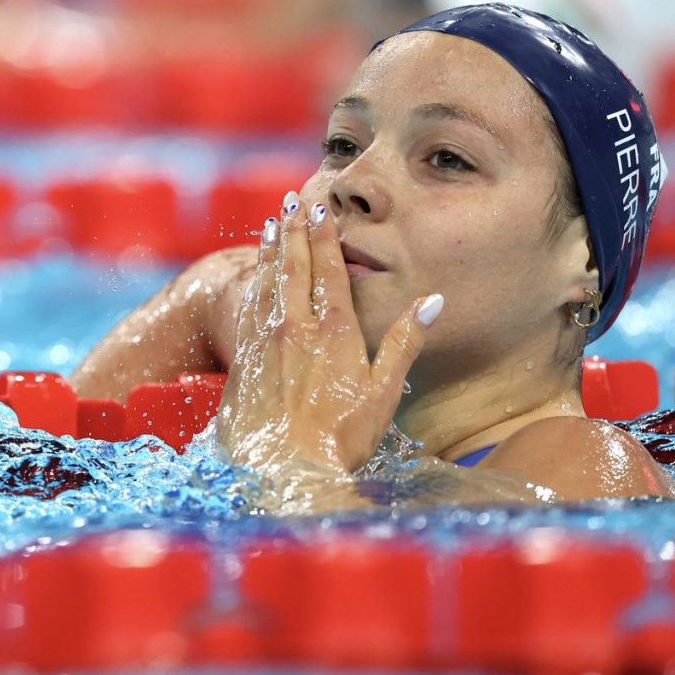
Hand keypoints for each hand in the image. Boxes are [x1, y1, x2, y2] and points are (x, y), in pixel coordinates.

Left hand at [216, 192, 442, 475]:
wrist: (282, 474)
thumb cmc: (342, 440)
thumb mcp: (384, 393)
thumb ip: (405, 343)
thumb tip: (431, 301)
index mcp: (334, 333)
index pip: (328, 272)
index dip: (324, 237)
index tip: (321, 209)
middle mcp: (296, 329)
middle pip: (294, 268)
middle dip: (295, 231)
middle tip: (293, 200)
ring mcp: (265, 343)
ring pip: (267, 283)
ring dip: (271, 250)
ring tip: (272, 224)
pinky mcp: (243, 361)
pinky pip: (248, 309)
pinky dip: (252, 283)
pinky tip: (253, 275)